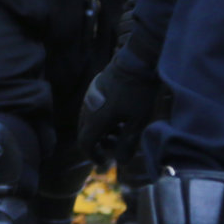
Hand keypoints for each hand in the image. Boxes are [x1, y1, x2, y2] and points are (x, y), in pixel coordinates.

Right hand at [77, 48, 160, 167]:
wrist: (136, 61)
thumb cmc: (138, 93)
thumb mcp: (137, 121)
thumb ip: (128, 143)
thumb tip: (121, 162)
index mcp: (96, 118)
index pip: (85, 143)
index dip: (93, 155)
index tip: (103, 162)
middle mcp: (88, 109)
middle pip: (86, 132)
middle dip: (99, 144)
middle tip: (115, 147)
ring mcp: (90, 97)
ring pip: (89, 121)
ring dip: (101, 131)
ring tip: (121, 131)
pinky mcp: (95, 89)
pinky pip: (92, 110)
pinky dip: (102, 120)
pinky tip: (119, 117)